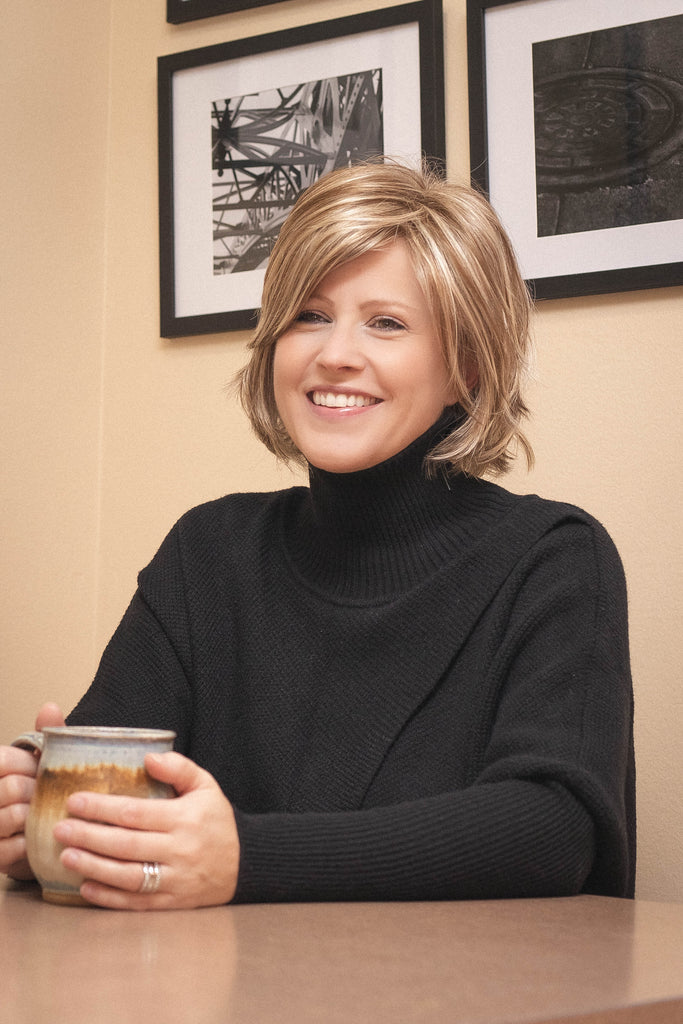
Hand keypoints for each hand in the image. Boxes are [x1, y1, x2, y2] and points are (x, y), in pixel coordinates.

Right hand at [0, 703, 65, 878]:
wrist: (35, 841)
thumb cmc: (36, 795)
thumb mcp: (40, 765)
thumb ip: (44, 737)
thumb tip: (50, 707)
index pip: (3, 760)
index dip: (28, 766)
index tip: (38, 772)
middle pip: (12, 787)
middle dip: (37, 792)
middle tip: (45, 796)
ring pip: (16, 814)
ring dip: (36, 816)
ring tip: (41, 815)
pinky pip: (15, 846)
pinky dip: (32, 842)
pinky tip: (34, 838)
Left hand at [53, 752, 240, 909]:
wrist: (245, 863)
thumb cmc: (217, 820)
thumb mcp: (206, 785)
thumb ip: (179, 768)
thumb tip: (148, 757)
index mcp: (184, 819)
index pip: (136, 813)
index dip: (103, 808)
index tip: (75, 801)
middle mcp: (179, 850)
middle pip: (126, 845)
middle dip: (89, 836)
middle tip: (60, 829)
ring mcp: (175, 880)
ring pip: (128, 876)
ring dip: (93, 867)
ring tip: (66, 856)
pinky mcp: (173, 903)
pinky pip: (137, 902)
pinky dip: (109, 897)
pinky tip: (85, 887)